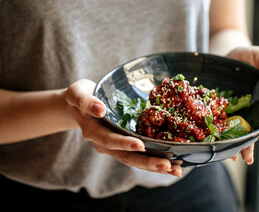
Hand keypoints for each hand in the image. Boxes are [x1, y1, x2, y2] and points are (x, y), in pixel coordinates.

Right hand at [65, 79, 181, 175]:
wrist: (81, 105)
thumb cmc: (81, 96)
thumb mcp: (77, 93)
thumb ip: (85, 101)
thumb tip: (100, 109)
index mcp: (93, 131)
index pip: (109, 140)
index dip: (124, 144)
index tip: (141, 145)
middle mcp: (104, 144)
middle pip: (126, 157)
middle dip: (147, 162)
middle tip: (168, 165)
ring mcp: (115, 147)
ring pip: (135, 160)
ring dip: (155, 166)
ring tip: (175, 170)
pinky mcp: (125, 146)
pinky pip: (139, 156)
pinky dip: (155, 161)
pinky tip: (173, 165)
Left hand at [227, 46, 258, 164]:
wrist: (221, 61)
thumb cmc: (243, 57)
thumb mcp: (258, 55)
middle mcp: (257, 108)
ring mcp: (242, 115)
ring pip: (248, 133)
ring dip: (248, 146)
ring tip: (246, 157)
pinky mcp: (227, 118)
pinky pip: (230, 134)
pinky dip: (230, 145)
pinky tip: (229, 154)